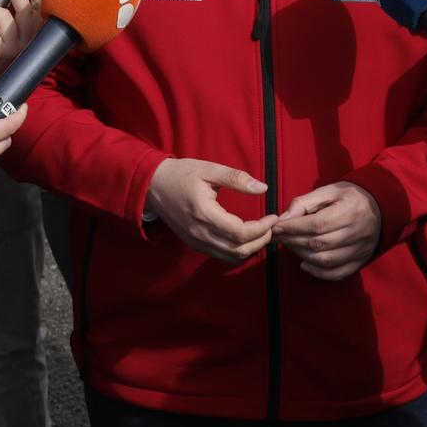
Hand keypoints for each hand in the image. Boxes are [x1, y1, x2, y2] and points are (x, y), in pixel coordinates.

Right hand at [145, 157, 278, 262]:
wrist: (152, 186)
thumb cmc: (180, 174)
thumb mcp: (209, 169)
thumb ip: (236, 178)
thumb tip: (263, 188)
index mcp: (204, 213)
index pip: (240, 232)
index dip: (262, 228)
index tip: (273, 217)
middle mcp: (199, 233)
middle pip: (239, 250)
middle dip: (261, 240)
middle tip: (272, 226)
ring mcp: (196, 241)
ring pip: (231, 257)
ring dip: (251, 248)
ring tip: (262, 232)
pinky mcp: (194, 244)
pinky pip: (221, 255)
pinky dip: (238, 251)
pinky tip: (246, 237)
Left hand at [272, 181, 381, 280]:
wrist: (381, 206)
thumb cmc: (350, 195)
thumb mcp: (328, 191)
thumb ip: (304, 203)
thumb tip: (283, 219)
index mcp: (350, 211)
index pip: (317, 224)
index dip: (293, 228)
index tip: (275, 227)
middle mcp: (357, 233)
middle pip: (319, 244)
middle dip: (293, 241)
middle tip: (277, 236)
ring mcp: (360, 250)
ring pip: (325, 260)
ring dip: (302, 255)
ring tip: (289, 246)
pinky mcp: (361, 261)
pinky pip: (337, 273)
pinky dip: (318, 272)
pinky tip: (304, 263)